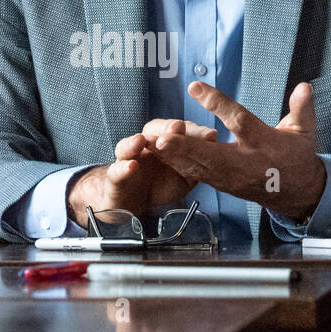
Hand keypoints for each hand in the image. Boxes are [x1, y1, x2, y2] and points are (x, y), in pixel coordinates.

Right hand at [67, 120, 215, 227]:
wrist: (130, 204)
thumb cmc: (158, 185)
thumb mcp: (183, 177)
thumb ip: (195, 165)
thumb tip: (215, 151)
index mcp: (164, 144)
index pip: (178, 132)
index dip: (193, 132)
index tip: (210, 136)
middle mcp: (145, 147)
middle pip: (153, 130)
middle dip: (166, 128)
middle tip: (178, 127)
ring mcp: (128, 160)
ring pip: (129, 146)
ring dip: (137, 140)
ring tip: (144, 139)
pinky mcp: (115, 178)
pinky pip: (116, 171)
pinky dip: (123, 168)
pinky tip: (131, 166)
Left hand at [149, 81, 326, 220]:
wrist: (296, 192)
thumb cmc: (296, 156)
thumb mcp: (305, 131)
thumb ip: (302, 108)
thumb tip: (304, 86)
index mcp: (264, 142)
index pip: (238, 120)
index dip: (217, 104)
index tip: (194, 87)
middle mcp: (244, 162)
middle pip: (211, 154)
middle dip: (186, 147)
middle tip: (162, 138)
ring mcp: (231, 176)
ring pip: (199, 167)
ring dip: (174, 157)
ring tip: (152, 145)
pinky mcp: (222, 184)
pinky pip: (196, 175)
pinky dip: (176, 166)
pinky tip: (159, 157)